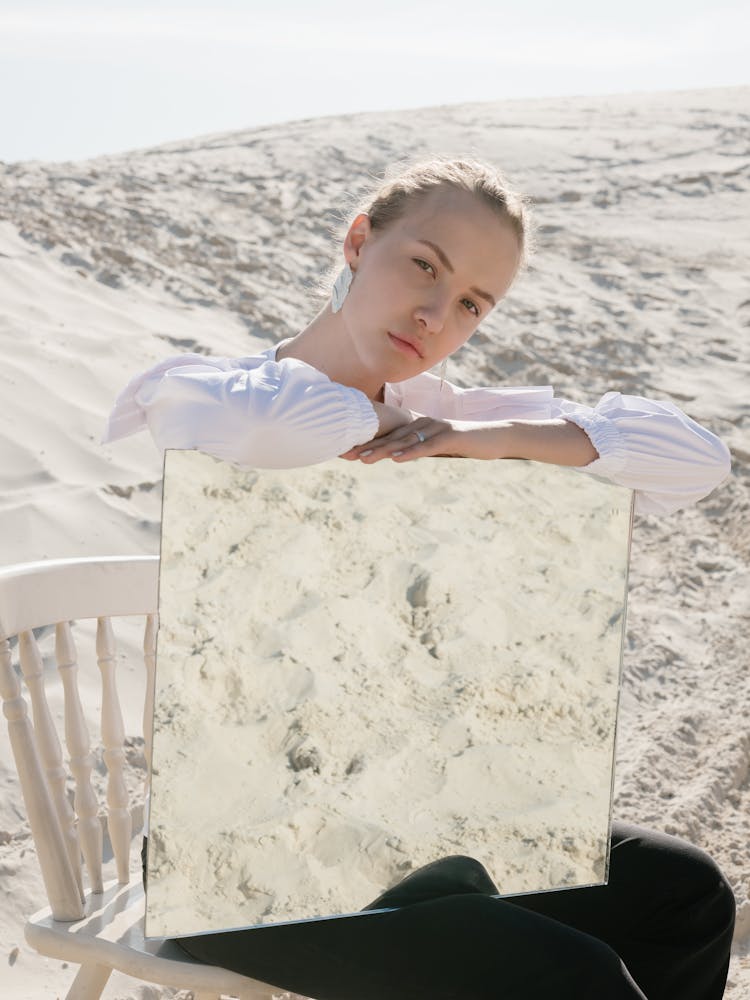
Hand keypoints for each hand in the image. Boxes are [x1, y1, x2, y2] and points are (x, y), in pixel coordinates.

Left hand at [339, 416, 465, 462]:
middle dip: (368, 446)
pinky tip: (396, 458)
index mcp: (418, 426)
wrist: (495, 436)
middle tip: (346, 455)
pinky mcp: (450, 437)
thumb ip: (418, 448)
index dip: (368, 443)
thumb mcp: (438, 446)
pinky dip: (410, 452)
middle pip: (392, 437)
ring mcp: (437, 428)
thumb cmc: (465, 443)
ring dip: (383, 449)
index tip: (346, 452)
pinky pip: (426, 446)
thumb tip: (397, 455)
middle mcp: (424, 424)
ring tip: (363, 458)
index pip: (389, 436)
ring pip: (405, 441)